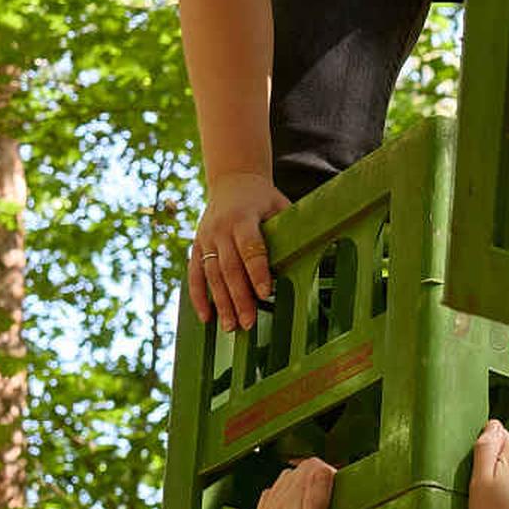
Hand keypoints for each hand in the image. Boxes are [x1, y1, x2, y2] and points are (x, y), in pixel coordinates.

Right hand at [190, 174, 289, 330]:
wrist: (232, 180)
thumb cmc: (263, 198)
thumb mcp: (279, 204)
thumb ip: (290, 227)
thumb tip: (314, 253)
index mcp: (243, 217)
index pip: (250, 247)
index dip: (258, 271)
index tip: (266, 294)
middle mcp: (220, 228)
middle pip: (229, 267)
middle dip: (239, 297)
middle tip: (248, 323)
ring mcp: (205, 238)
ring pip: (211, 275)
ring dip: (220, 303)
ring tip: (230, 327)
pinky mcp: (196, 246)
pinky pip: (195, 274)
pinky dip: (198, 297)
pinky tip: (206, 318)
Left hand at [220, 457, 334, 508]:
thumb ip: (315, 501)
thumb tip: (324, 467)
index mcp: (288, 501)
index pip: (312, 466)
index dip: (331, 472)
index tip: (343, 489)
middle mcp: (273, 502)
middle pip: (299, 471)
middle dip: (320, 475)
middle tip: (337, 495)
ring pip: (286, 483)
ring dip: (305, 483)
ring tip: (321, 498)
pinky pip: (274, 498)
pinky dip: (288, 495)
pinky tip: (294, 507)